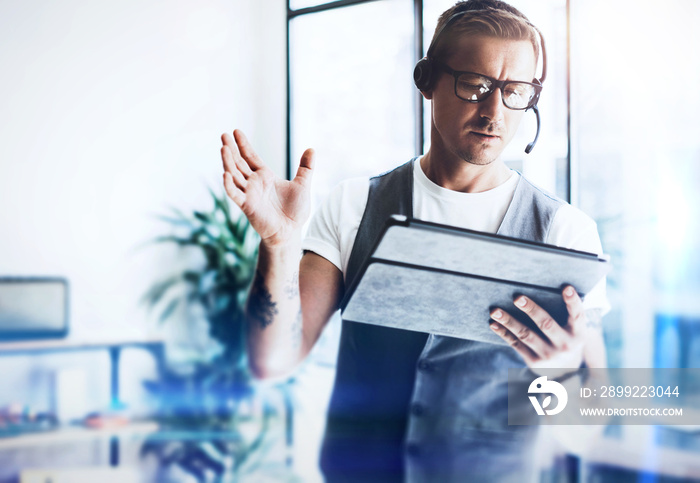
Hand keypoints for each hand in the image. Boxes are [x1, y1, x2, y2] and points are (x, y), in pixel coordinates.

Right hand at [221, 129, 314, 246]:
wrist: (291, 232)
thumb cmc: (295, 211)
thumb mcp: (303, 185)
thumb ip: (306, 167)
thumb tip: (311, 149)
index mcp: (265, 176)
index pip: (251, 157)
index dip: (243, 145)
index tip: (235, 131)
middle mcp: (254, 183)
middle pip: (239, 163)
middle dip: (231, 149)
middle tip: (223, 134)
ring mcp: (249, 194)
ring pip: (234, 175)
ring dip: (228, 162)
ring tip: (223, 148)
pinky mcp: (247, 206)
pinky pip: (235, 194)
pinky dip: (229, 185)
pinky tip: (225, 174)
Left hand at [489, 285, 586, 375]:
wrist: (564, 374)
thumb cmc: (566, 340)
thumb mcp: (574, 331)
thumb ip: (568, 314)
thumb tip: (555, 286)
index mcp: (578, 334)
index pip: (578, 316)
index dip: (573, 302)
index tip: (567, 287)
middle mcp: (564, 345)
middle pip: (546, 324)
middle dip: (531, 310)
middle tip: (517, 298)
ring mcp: (548, 355)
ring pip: (526, 334)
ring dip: (509, 321)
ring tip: (495, 311)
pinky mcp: (533, 361)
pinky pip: (516, 344)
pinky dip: (504, 333)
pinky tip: (494, 323)